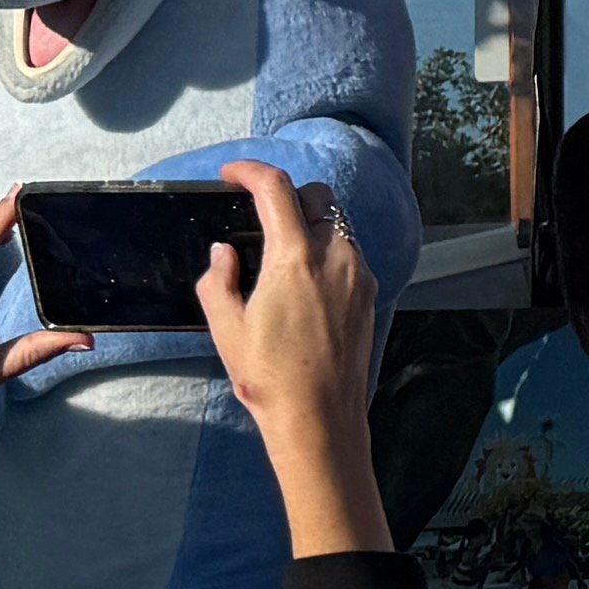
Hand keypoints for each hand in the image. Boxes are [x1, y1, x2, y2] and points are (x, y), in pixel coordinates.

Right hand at [192, 163, 393, 553]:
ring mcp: (360, 274)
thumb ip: (218, 279)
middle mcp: (337, 256)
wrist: (319, 416)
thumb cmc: (268, 375)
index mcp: (296, 257)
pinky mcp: (370, 294)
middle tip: (258, 216)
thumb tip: (225, 251)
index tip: (231, 174)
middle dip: (288, 196)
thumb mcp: (226, 327)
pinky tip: (303, 282)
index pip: (277, 190)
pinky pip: (349, 254)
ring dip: (309, 224)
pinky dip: (326, 251)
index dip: (251, 172)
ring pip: (338, 225)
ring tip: (279, 254)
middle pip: (318, 198)